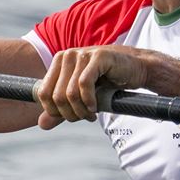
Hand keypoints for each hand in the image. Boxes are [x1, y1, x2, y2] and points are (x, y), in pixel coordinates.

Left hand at [34, 46, 151, 128]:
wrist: (136, 69)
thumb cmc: (108, 82)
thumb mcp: (81, 98)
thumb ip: (61, 109)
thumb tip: (42, 124)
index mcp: (58, 62)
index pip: (43, 93)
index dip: (55, 111)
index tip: (71, 117)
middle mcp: (67, 55)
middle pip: (56, 95)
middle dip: (70, 113)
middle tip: (85, 117)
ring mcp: (82, 54)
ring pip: (70, 92)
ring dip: (81, 110)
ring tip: (92, 114)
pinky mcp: (97, 56)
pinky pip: (84, 84)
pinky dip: (89, 101)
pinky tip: (96, 106)